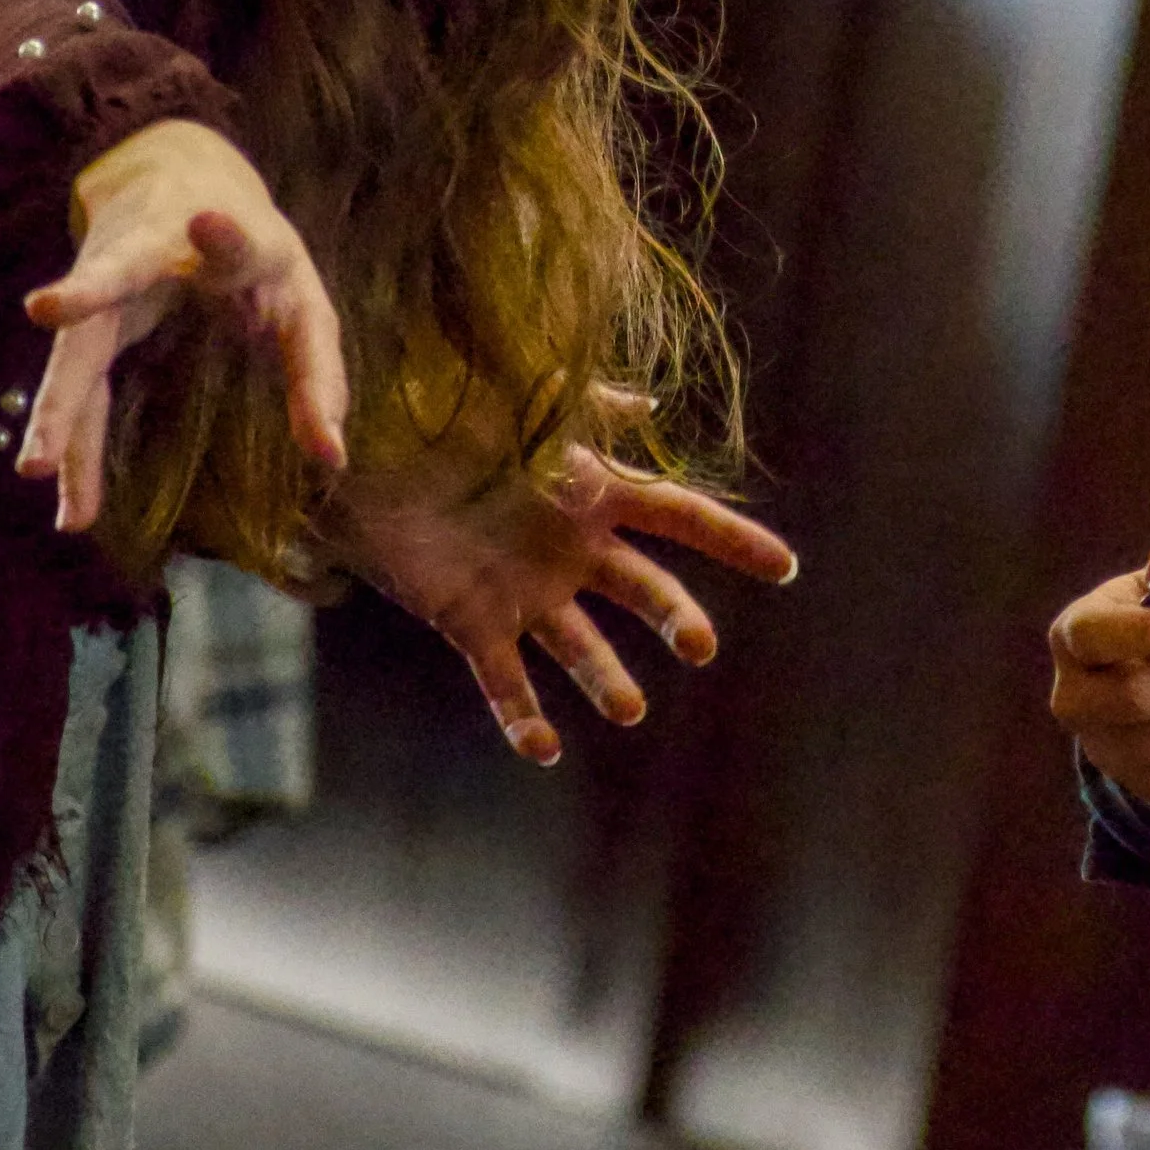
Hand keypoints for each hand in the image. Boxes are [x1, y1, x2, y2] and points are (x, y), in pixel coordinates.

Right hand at [19, 118, 349, 536]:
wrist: (173, 177)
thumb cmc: (255, 257)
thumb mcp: (301, 302)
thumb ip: (318, 377)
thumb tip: (332, 460)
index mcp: (228, 239)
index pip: (229, 239)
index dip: (221, 234)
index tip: (206, 220)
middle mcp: (154, 248)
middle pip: (116, 272)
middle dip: (88, 290)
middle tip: (46, 308)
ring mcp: (104, 282)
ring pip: (78, 342)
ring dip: (58, 403)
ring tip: (33, 465)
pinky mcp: (84, 324)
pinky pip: (78, 391)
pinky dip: (73, 447)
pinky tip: (72, 512)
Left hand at [329, 447, 797, 763]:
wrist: (363, 450)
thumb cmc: (447, 413)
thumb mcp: (525, 402)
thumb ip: (588, 409)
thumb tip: (652, 407)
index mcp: (596, 493)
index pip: (680, 518)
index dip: (732, 542)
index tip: (786, 567)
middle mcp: (572, 551)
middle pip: (642, 590)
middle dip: (674, 616)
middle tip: (697, 644)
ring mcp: (526, 592)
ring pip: (581, 646)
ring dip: (606, 680)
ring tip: (628, 708)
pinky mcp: (472, 622)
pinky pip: (505, 679)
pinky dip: (523, 716)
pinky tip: (543, 747)